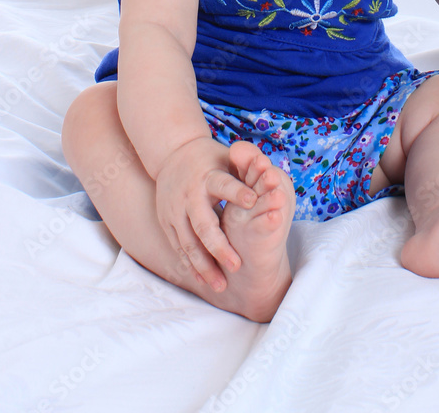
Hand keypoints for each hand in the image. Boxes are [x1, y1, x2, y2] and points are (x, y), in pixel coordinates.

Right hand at [154, 136, 256, 290]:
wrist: (171, 152)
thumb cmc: (210, 158)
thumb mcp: (227, 157)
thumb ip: (246, 168)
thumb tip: (271, 173)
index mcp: (208, 176)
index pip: (223, 185)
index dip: (237, 193)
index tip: (253, 201)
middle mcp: (190, 195)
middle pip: (204, 225)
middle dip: (220, 247)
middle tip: (237, 266)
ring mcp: (175, 210)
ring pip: (189, 243)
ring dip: (204, 266)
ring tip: (221, 286)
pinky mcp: (166, 221)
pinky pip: (178, 247)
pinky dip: (190, 265)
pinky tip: (204, 280)